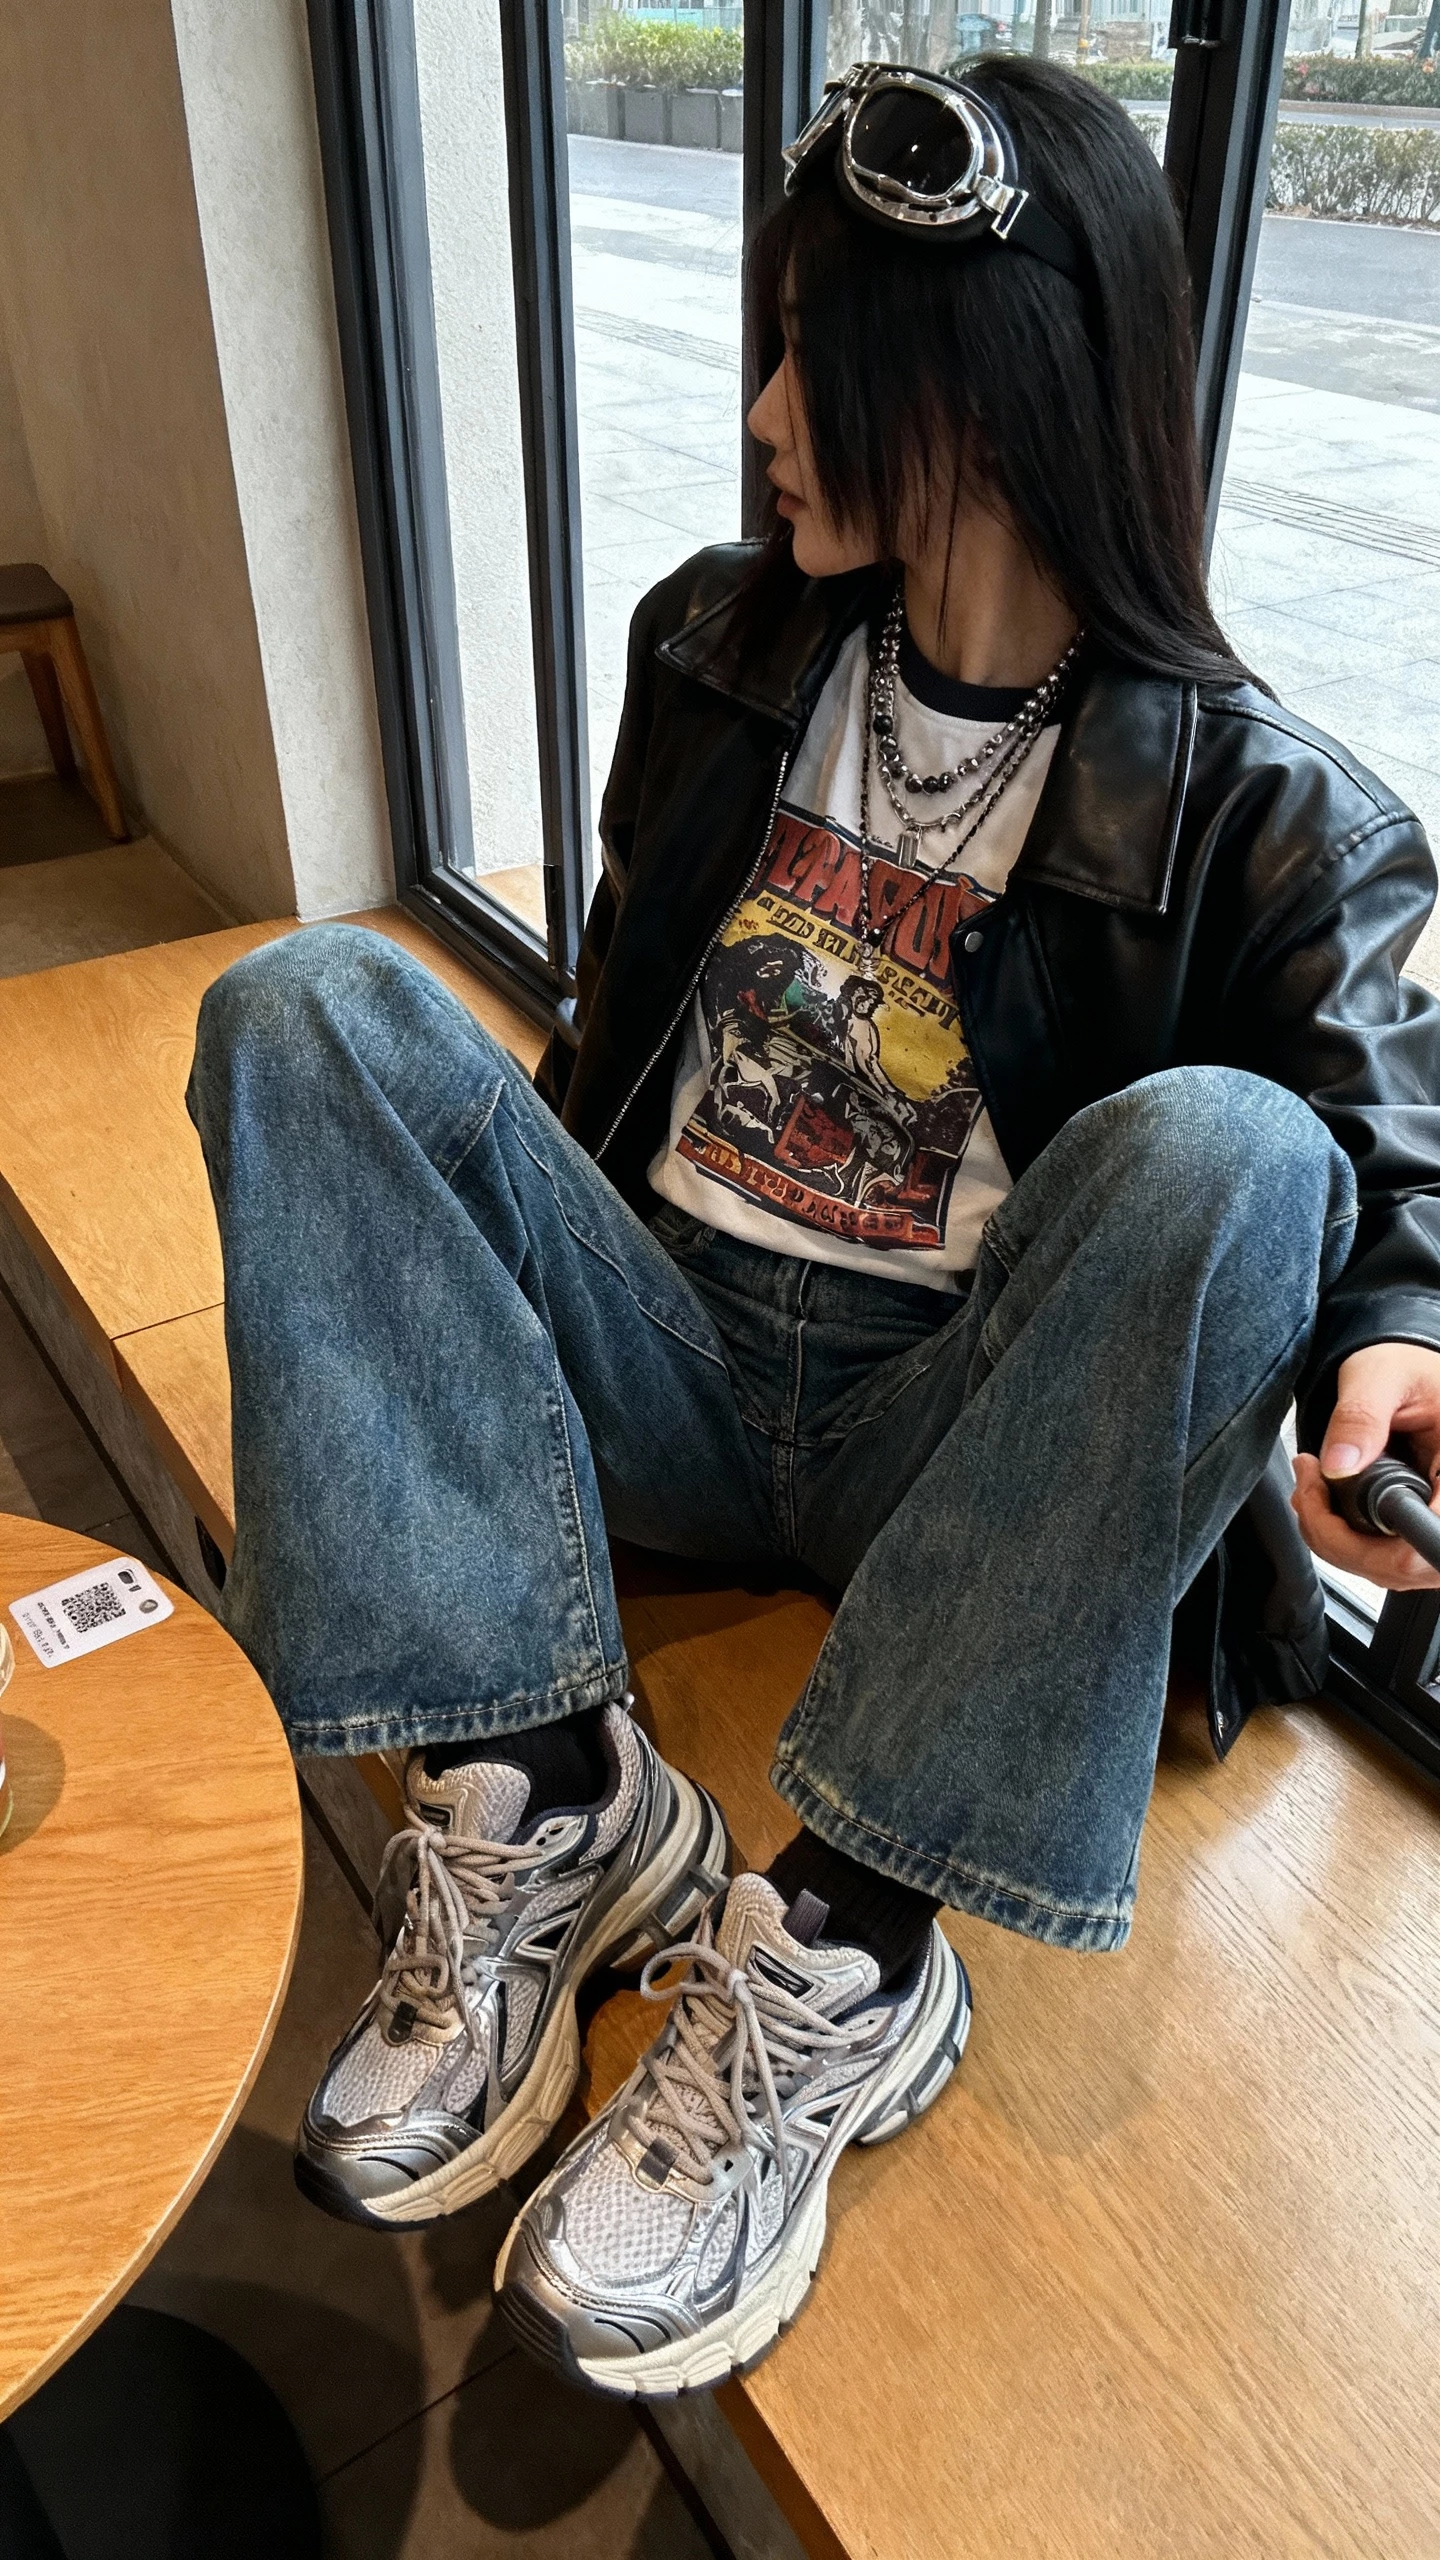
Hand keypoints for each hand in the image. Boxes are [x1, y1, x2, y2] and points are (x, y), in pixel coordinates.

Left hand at [1292, 1342, 1439, 1590]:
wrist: (1404, 1370)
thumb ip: (1360, 1418)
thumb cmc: (1405, 1367)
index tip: (1326, 1502)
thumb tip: (1339, 1466)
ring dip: (1334, 1539)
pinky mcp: (1418, 1529)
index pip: (1431, 1538)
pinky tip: (1323, 1503)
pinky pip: (1382, 1558)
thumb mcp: (1379, 1377)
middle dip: (1336, 1537)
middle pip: (1403, 1565)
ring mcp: (1437, 1522)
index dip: (1375, 1544)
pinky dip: (1342, 1539)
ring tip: (1310, 1487)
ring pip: (1388, 1568)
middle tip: (1306, 1487)